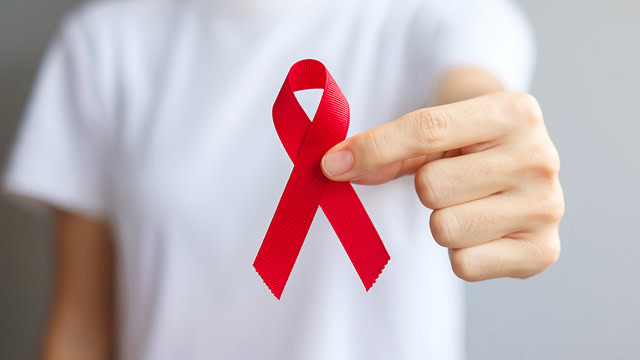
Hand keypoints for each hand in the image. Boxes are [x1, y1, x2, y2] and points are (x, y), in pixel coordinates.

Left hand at [321, 92, 563, 280]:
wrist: (522, 167)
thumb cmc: (471, 146)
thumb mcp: (436, 133)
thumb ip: (386, 149)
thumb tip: (334, 168)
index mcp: (514, 112)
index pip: (427, 129)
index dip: (373, 149)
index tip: (332, 165)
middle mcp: (541, 157)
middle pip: (431, 187)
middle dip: (426, 188)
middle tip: (454, 181)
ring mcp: (547, 207)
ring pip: (444, 228)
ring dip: (443, 221)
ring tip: (470, 204)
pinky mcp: (544, 252)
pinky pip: (463, 264)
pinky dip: (461, 253)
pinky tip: (483, 231)